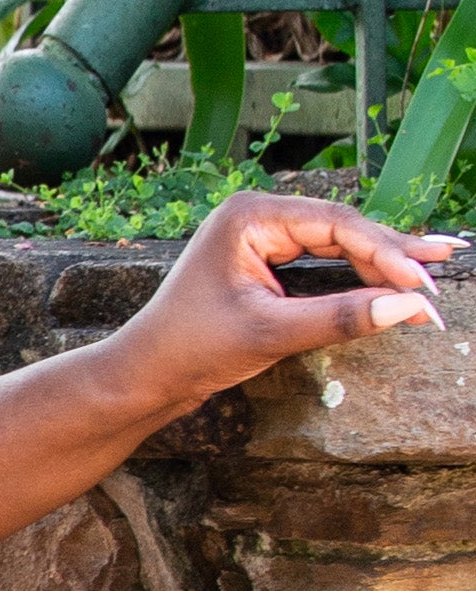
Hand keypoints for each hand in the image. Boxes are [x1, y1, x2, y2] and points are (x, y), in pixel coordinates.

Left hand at [122, 192, 454, 415]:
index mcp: (250, 216)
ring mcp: (260, 235)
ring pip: (337, 242)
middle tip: (446, 263)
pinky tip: (394, 278)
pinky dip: (357, 273)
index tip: (424, 282)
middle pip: (342, 228)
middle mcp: (256, 215)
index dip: (386, 253)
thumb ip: (340, 317)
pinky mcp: (264, 261)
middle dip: (393, 252)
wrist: (144, 375)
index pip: (336, 225)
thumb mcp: (271, 334)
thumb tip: (408, 307)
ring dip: (382, 261)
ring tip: (434, 267)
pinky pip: (322, 259)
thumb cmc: (192, 350)